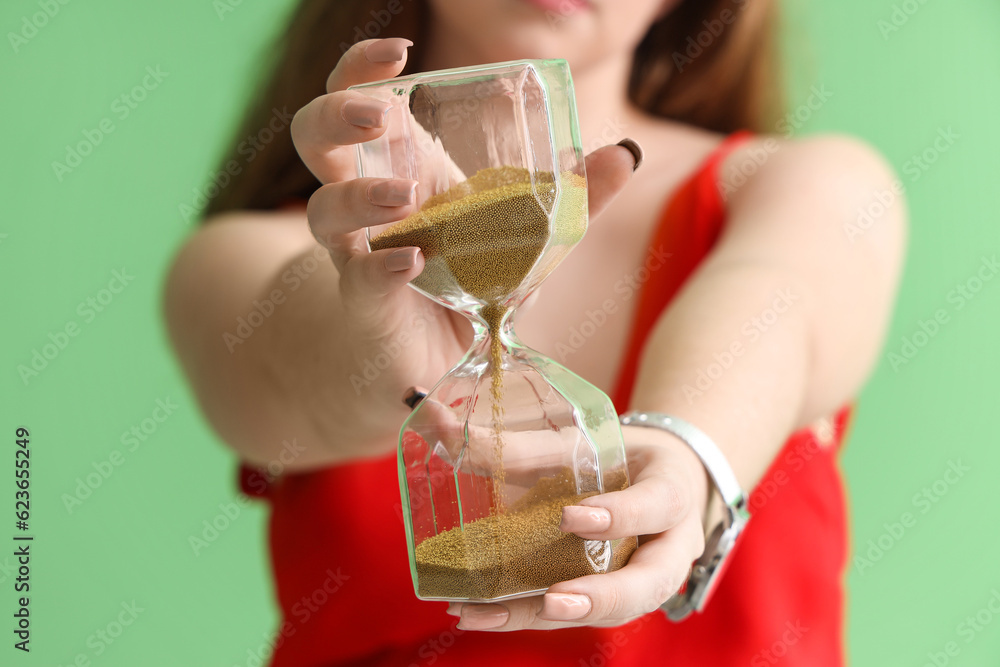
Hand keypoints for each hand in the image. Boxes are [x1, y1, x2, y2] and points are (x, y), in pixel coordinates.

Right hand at [291, 38, 640, 414]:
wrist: (425, 365)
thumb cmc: (467, 286)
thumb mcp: (523, 238)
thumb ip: (572, 199)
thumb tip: (624, 154)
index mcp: (401, 167)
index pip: (358, 98)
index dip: (362, 67)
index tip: (398, 52)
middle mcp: (366, 204)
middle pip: (315, 136)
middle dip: (337, 113)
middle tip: (377, 114)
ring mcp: (357, 254)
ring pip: (321, 208)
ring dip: (357, 196)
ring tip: (402, 199)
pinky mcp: (367, 305)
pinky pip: (358, 279)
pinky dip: (379, 271)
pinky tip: (408, 262)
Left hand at [445, 425, 709, 630]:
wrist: (657, 480)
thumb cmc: (621, 455)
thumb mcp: (584, 438)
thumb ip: (523, 443)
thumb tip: (441, 425)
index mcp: (673, 492)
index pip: (656, 505)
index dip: (621, 515)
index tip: (570, 517)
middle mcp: (671, 548)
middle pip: (648, 585)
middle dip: (600, 597)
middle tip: (552, 601)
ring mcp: (647, 581)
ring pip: (610, 613)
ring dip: (544, 618)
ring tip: (483, 615)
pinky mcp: (615, 600)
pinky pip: (577, 614)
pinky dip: (527, 616)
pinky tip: (479, 613)